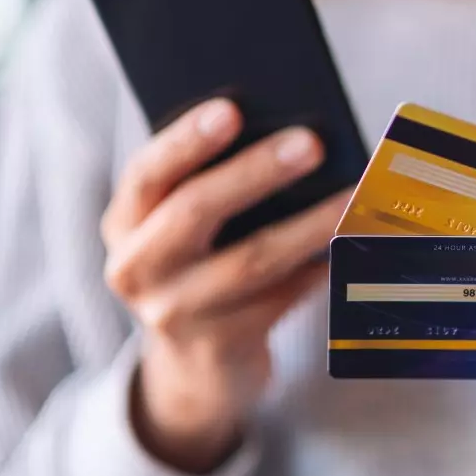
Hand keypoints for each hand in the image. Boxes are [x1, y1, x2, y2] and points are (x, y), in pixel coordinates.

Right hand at [102, 98, 347, 474]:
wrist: (193, 367)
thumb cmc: (198, 266)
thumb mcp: (179, 230)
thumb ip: (206, 186)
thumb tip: (286, 135)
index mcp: (124, 223)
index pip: (147, 173)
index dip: (187, 140)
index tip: (232, 108)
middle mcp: (137, 269)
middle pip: (195, 211)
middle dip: (256, 172)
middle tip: (311, 142)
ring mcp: (175, 313)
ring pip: (251, 261)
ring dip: (308, 223)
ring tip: (351, 194)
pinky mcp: (221, 346)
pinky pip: (281, 297)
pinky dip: (318, 265)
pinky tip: (351, 240)